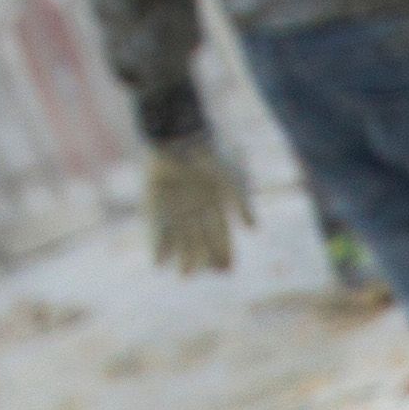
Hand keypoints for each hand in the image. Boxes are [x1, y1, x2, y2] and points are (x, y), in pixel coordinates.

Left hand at [146, 135, 253, 273]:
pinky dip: (158, 244)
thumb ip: (243, 203)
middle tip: (206, 274)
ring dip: (183, 256)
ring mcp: (174, 205)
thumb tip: (253, 229)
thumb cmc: (210, 154)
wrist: (179, 134)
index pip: (221, 233)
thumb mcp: (234, 179)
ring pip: (180, 237)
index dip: (225, 251)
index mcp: (214, 202)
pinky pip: (157, 227)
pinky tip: (159, 262)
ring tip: (186, 275)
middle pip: (201, 239)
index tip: (227, 270)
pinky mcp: (155, 202)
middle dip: (203, 258)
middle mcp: (194, 207)